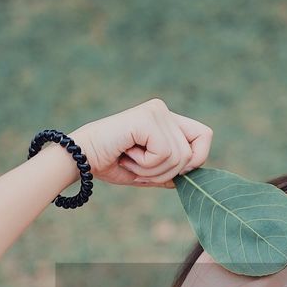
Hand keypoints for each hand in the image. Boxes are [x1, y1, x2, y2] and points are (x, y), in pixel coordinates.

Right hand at [69, 98, 212, 189]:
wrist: (81, 159)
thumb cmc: (111, 163)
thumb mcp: (149, 172)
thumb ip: (172, 172)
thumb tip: (195, 176)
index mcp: (167, 119)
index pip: (205, 136)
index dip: (197, 159)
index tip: (173, 172)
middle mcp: (163, 111)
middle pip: (192, 154)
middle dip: (167, 173)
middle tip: (139, 167)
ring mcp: (156, 112)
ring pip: (179, 157)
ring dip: (153, 170)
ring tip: (131, 159)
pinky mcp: (147, 118)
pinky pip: (165, 153)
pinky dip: (146, 164)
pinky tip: (128, 154)